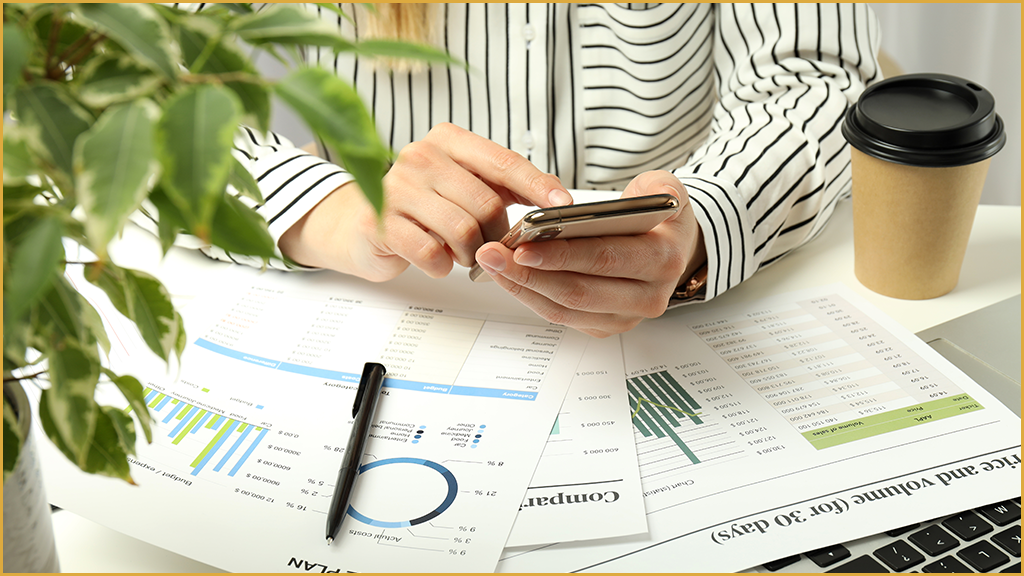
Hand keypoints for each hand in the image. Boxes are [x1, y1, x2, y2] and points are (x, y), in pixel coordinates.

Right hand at [280, 123, 571, 280]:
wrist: (358, 225)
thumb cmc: (423, 207)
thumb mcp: (465, 187)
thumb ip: (504, 188)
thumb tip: (556, 202)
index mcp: (448, 140)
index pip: (504, 162)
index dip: (537, 185)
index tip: (563, 205)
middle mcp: (420, 155)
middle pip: (486, 204)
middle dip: (496, 235)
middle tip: (489, 247)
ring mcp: (396, 187)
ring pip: (463, 231)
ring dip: (471, 254)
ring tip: (462, 254)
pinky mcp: (380, 222)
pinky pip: (432, 252)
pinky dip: (443, 265)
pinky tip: (437, 260)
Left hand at [473, 171, 705, 337]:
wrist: (671, 250)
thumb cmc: (659, 219)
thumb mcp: (666, 191)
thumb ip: (660, 186)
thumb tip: (651, 196)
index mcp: (663, 260)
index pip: (605, 259)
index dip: (562, 255)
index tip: (523, 245)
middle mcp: (648, 297)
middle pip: (579, 291)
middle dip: (530, 274)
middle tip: (494, 254)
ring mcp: (624, 316)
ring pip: (564, 309)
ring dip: (522, 287)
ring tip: (491, 263)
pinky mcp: (604, 326)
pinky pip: (560, 316)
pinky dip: (529, 296)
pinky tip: (506, 275)